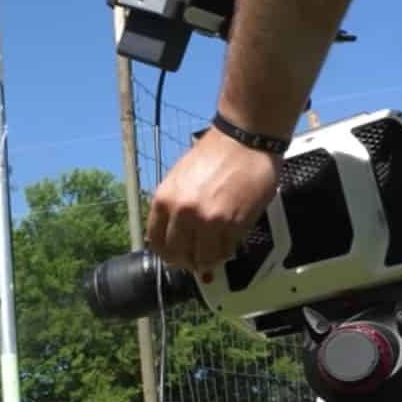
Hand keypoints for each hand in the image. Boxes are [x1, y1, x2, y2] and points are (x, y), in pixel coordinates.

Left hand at [145, 129, 280, 281]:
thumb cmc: (213, 155)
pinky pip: (227, 250)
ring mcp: (209, 221)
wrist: (244, 140)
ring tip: (216, 250)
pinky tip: (229, 239)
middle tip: (197, 259)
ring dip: (210, 259)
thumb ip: (173, 208)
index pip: (157, 242)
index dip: (167, 253)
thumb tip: (174, 237)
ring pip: (204, 258)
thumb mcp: (178, 180)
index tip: (176, 255)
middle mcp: (182, 213)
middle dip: (188, 260)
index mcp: (164, 200)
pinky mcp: (234, 224)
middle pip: (179, 255)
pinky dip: (228, 249)